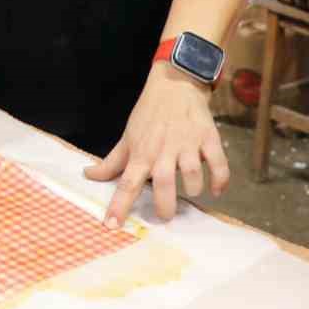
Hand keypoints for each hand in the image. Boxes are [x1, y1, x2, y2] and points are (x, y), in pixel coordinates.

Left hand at [84, 68, 227, 227]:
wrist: (175, 83)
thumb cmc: (148, 114)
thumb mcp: (127, 137)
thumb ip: (111, 161)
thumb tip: (88, 175)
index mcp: (141, 152)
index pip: (127, 183)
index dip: (119, 205)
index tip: (111, 225)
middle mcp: (163, 150)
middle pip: (164, 183)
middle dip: (165, 205)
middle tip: (165, 215)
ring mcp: (187, 144)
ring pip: (192, 174)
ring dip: (193, 189)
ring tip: (191, 193)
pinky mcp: (208, 138)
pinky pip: (218, 163)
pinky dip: (220, 180)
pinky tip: (215, 190)